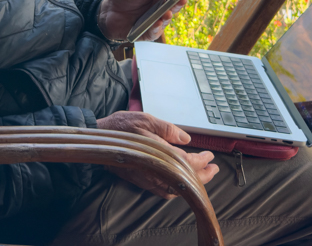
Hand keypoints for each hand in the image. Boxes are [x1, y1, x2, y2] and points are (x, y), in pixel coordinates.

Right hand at [96, 111, 218, 198]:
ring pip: (175, 189)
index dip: (202, 160)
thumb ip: (168, 130)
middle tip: (214, 169)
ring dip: (191, 183)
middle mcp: (154, 170)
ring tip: (202, 176)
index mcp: (158, 153)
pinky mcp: (140, 181)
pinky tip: (179, 184)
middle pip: (185, 179)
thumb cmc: (120, 127)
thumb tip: (187, 139)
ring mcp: (147, 178)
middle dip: (203, 175)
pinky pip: (163, 192)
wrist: (98, 140)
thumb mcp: (146, 119)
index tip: (211, 156)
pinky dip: (176, 190)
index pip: (188, 162)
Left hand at [97, 0, 186, 42]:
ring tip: (166, 13)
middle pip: (173, 8)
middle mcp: (158, 10)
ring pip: (165, 21)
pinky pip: (154, 33)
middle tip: (180, 1)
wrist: (107, 11)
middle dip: (178, 5)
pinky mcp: (147, 33)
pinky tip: (156, 23)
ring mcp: (154, 22)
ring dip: (167, 17)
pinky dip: (156, 29)